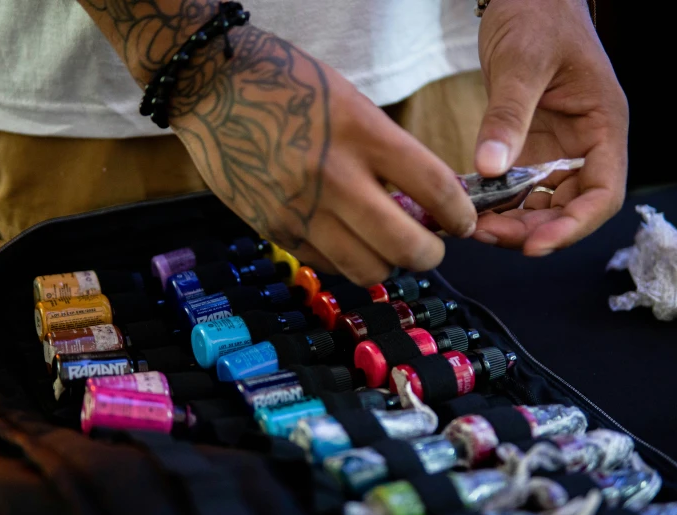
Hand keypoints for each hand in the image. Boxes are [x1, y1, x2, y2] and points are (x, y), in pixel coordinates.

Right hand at [169, 24, 478, 284]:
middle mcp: (334, 177)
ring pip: (366, 269)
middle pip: (405, 246)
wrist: (212, 86)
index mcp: (362, 133)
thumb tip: (424, 198)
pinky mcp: (273, 229)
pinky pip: (326, 264)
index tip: (464, 221)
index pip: (434, 187)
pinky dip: (346, 261)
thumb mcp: (350, 102)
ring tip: (388, 248)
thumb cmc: (286, 84)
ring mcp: (300, 209)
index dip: (461, 213)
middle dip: (431, 254)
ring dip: (388, 265)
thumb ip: (388, 150)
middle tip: (432, 246)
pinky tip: (347, 241)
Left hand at [472, 0, 628, 255]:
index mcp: (602, 126)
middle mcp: (583, 144)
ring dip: (511, 222)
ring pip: (541, 203)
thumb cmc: (537, 15)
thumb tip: (489, 170)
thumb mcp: (522, 63)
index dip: (573, 226)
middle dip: (531, 229)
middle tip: (485, 235)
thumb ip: (507, 116)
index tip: (534, 245)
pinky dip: (496, 202)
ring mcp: (555, 148)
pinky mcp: (528, 146)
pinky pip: (517, 187)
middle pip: (569, 207)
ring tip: (472, 226)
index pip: (603, 192)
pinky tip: (469, 207)